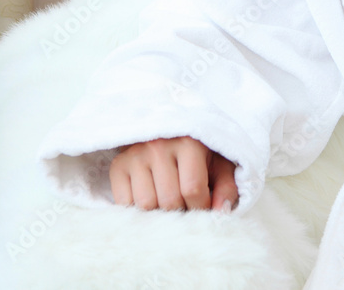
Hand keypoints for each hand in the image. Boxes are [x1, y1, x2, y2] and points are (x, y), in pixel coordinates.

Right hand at [109, 136, 237, 211]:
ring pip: (146, 205)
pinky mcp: (118, 165)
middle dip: (180, 211)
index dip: (200, 207)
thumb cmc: (197, 154)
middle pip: (169, 200)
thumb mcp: (218, 164)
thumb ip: (226, 187)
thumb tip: (221, 212)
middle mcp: (158, 146)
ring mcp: (135, 155)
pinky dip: (138, 210)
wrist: (165, 131)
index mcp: (188, 142)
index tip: (203, 205)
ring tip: (167, 201)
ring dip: (159, 212)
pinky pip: (125, 204)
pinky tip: (150, 197)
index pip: (192, 189)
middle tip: (185, 204)